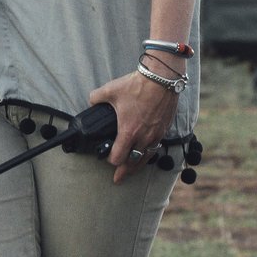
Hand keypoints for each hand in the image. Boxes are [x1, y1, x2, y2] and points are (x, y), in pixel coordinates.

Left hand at [87, 69, 177, 184]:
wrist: (162, 78)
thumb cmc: (137, 85)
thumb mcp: (110, 90)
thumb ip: (96, 98)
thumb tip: (91, 100)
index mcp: (128, 131)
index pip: (118, 157)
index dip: (111, 160)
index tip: (108, 158)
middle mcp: (143, 137)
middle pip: (133, 163)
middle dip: (124, 171)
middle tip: (118, 178)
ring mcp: (156, 134)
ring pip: (146, 157)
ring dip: (137, 165)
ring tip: (132, 171)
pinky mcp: (164, 129)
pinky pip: (156, 147)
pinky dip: (149, 153)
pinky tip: (146, 153)